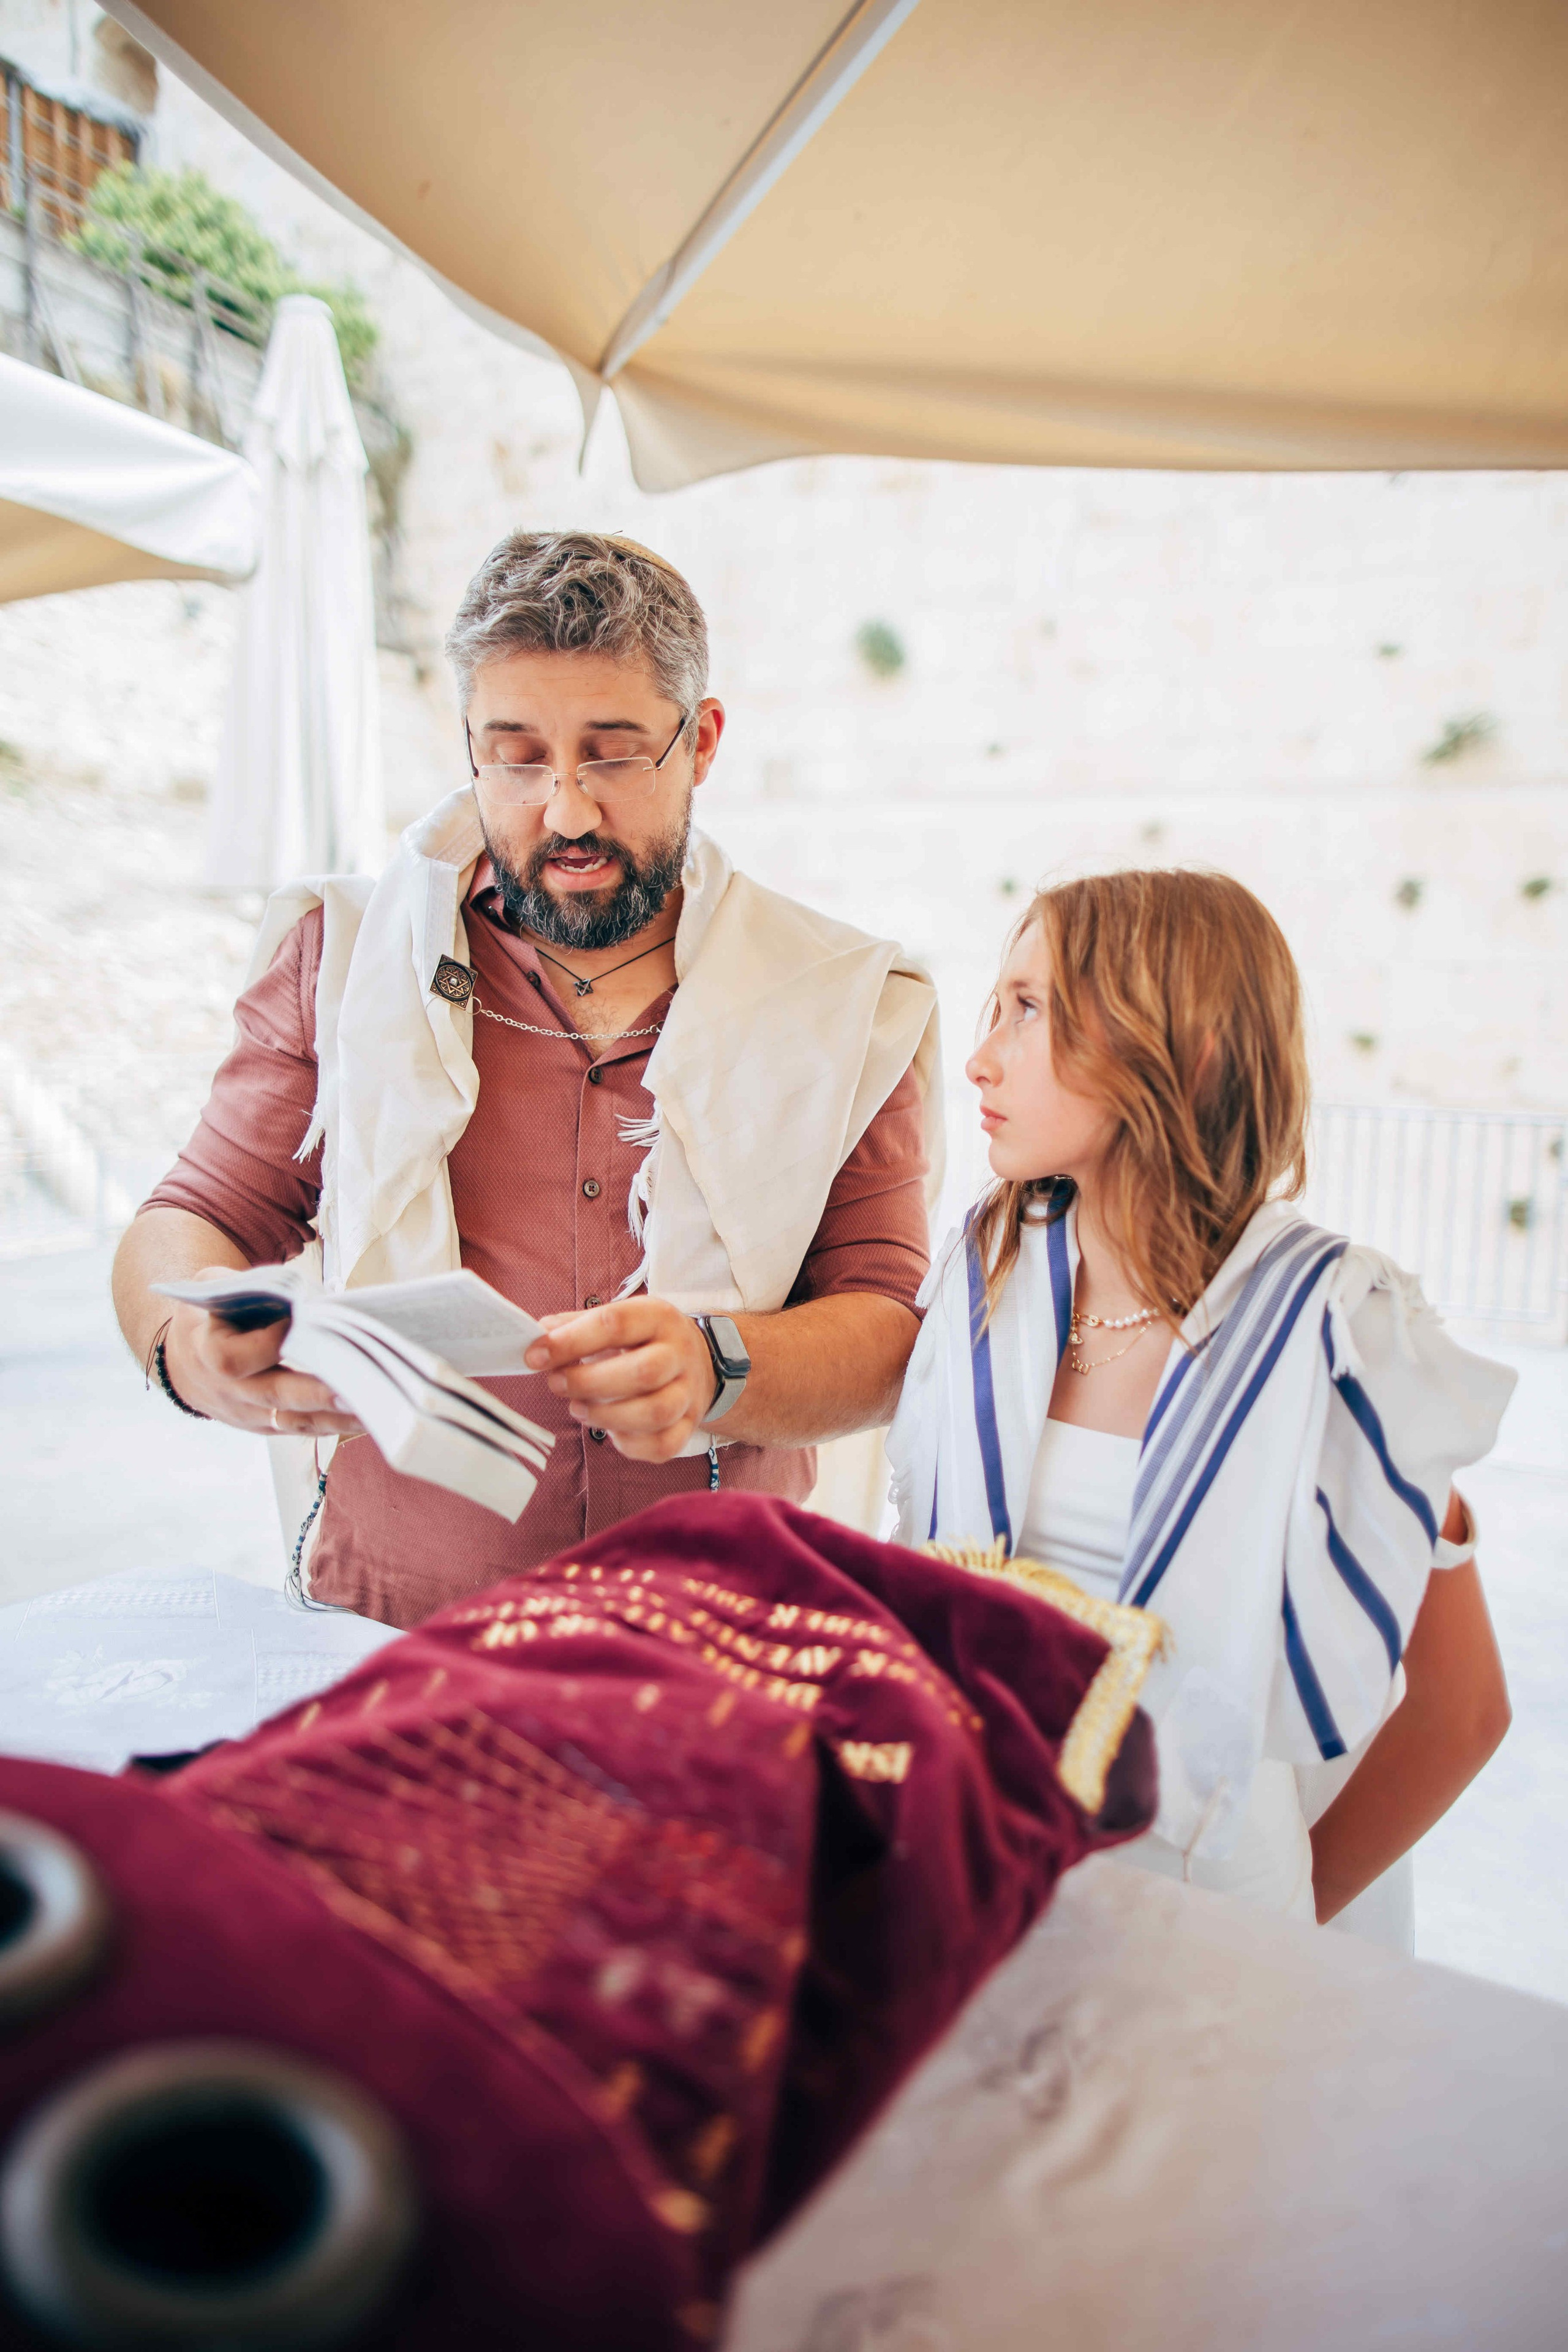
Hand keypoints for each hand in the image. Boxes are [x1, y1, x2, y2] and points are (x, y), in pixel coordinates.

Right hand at [160, 1274, 362, 1438]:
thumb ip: (255, 1289)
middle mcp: (227, 1391)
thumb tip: (311, 1298)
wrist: (185, 1357)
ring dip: (337, 1417)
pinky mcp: (265, 1426)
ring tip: (377, 1407)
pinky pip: (302, 1428)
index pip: (237, 1357)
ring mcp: (247, 1414)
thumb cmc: (211, 1312)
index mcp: (207, 1352)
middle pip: (275, 1395)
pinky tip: (368, 1415)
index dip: (270, 1342)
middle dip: (318, 1394)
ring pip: (295, 1420)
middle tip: (356, 1389)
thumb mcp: (217, 1287)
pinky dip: (335, 1424)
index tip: (306, 1320)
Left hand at [525, 1297, 716, 1463]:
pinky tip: (610, 1431)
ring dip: (607, 1416)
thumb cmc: (645, 1341)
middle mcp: (680, 1353)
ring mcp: (689, 1392)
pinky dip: (630, 1444)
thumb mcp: (619, 1319)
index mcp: (658, 1317)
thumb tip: (540, 1332)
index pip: (615, 1324)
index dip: (570, 1342)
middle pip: (643, 1372)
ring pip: (656, 1413)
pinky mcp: (690, 1424)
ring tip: (578, 1409)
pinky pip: (664, 1444)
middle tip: (557, 1385)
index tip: (535, 1356)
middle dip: (589, 1383)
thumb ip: (578, 1324)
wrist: (700, 1361)